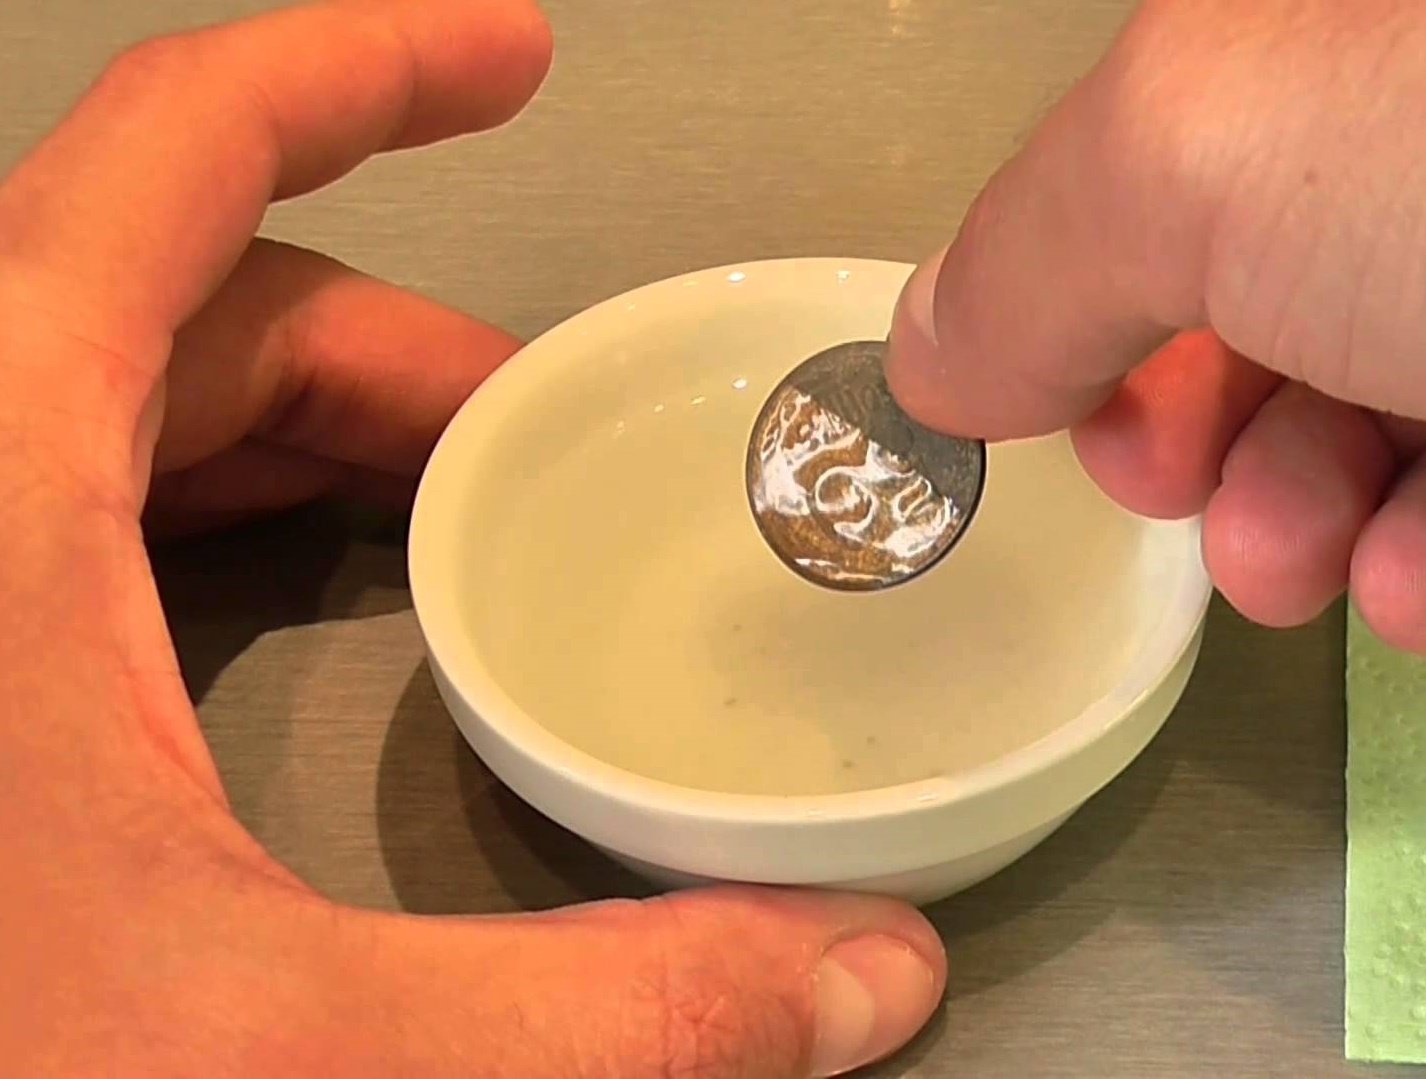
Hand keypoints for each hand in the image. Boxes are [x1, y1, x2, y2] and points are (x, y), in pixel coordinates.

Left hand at [0, 2, 941, 1074]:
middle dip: (392, 334)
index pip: (172, 159)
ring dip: (296, 411)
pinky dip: (195, 494)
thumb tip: (862, 976)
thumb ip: (601, 1015)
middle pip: (175, 290)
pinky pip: (57, 490)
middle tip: (548, 423)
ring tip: (447, 495)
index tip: (508, 54)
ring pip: (104, 387)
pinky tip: (281, 585)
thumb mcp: (281, 1058)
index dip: (363, 68)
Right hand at [884, 0, 1425, 654]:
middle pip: (1262, 312)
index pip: (1162, 176)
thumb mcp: (1198, 150)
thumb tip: (929, 352)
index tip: (1056, 410)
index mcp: (1335, 39)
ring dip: (1304, 514)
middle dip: (1192, 430)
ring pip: (1376, 424)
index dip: (1087, 300)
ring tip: (1311, 553)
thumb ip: (1033, 252)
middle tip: (1180, 488)